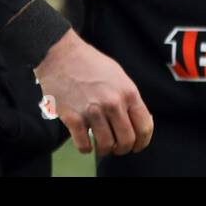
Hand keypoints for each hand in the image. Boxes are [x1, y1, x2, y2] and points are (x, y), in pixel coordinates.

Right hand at [35, 30, 153, 156]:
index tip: (137, 146)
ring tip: (100, 145)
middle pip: (126, 141)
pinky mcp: (73, 119)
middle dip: (123, 149)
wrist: (61, 55)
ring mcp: (93, 112)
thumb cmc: (90, 63)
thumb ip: (128, 97)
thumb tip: (136, 119)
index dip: (142, 142)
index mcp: (128, 92)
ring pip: (106, 146)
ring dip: (104, 150)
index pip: (144, 127)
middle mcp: (113, 104)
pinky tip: (85, 140)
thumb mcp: (118, 75)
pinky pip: (84, 146)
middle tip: (117, 147)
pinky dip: (86, 148)